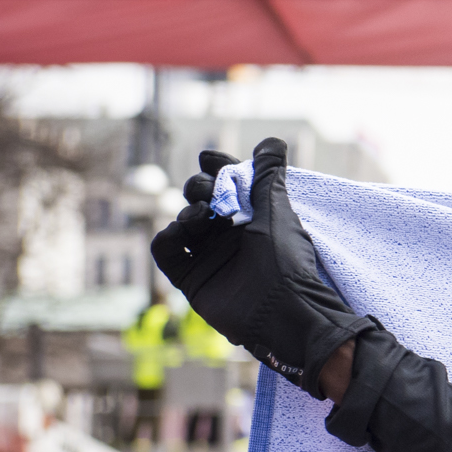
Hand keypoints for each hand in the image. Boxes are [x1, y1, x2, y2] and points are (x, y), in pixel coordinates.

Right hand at [149, 139, 373, 393]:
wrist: (282, 311)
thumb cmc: (286, 259)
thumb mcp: (277, 210)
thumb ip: (270, 175)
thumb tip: (272, 140)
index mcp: (252, 216)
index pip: (226, 183)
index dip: (217, 167)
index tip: (210, 157)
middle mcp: (229, 235)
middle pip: (199, 198)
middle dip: (200, 188)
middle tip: (211, 196)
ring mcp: (208, 256)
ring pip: (182, 221)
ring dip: (188, 212)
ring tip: (204, 217)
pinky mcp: (191, 278)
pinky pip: (165, 251)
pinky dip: (167, 238)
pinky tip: (180, 233)